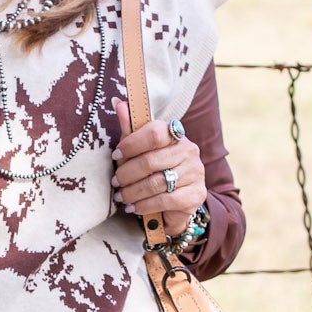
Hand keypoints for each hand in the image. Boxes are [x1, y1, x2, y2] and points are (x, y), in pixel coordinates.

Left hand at [111, 97, 205, 237]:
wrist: (177, 203)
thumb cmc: (154, 171)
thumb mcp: (140, 150)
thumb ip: (130, 128)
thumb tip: (118, 103)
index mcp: (176, 134)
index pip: (155, 133)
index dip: (132, 144)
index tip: (116, 155)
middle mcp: (189, 150)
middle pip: (151, 161)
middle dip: (128, 173)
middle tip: (115, 182)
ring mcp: (195, 172)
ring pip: (156, 183)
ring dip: (133, 192)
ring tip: (121, 197)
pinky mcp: (196, 194)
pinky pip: (165, 200)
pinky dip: (145, 205)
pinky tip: (134, 208)